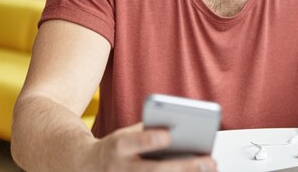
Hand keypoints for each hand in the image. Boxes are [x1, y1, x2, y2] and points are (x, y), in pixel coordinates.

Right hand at [90, 123, 216, 171]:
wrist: (87, 167)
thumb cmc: (119, 147)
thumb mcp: (127, 133)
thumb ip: (151, 131)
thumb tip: (185, 130)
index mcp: (117, 146)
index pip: (132, 142)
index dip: (149, 140)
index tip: (169, 135)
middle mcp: (120, 169)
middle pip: (152, 171)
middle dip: (183, 167)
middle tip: (208, 161)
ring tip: (209, 170)